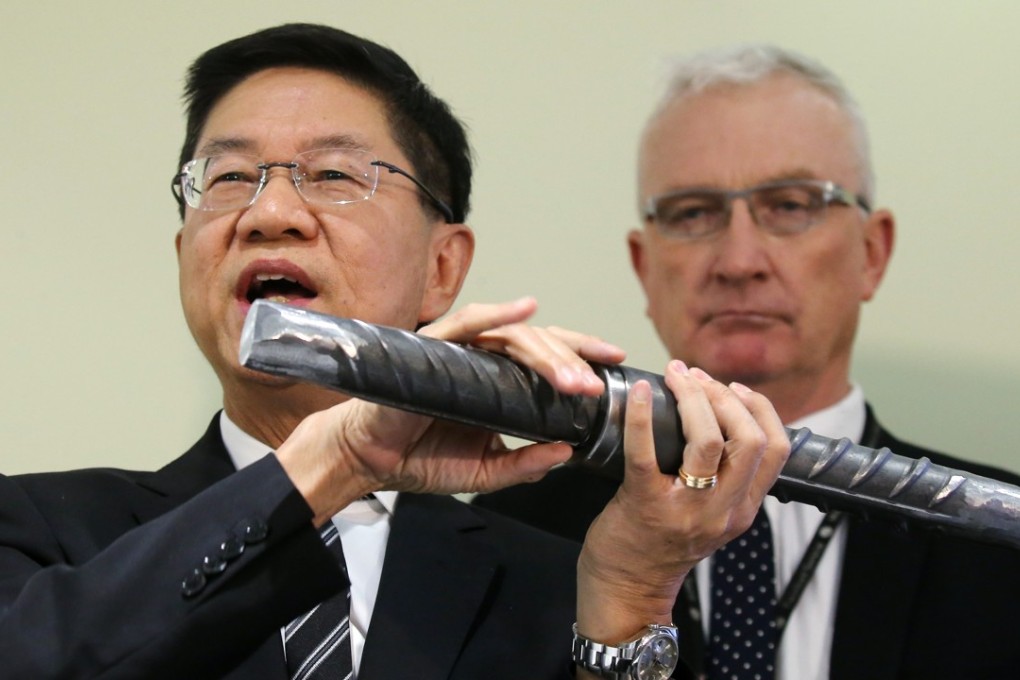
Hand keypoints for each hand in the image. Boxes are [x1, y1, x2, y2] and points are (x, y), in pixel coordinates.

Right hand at [277, 298, 625, 523]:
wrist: (368, 461)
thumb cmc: (418, 456)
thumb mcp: (482, 472)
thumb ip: (522, 465)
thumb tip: (566, 453)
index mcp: (498, 382)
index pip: (547, 359)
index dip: (581, 356)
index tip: (615, 364)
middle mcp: (483, 360)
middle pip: (539, 344)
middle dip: (572, 361)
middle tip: (596, 387)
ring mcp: (459, 351)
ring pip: (513, 336)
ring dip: (547, 354)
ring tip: (573, 379)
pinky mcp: (432, 350)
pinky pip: (467, 324)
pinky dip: (496, 314)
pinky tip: (525, 309)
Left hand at [575, 360, 788, 643]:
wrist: (627, 587)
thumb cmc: (661, 543)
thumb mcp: (711, 516)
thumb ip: (726, 479)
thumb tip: (722, 415)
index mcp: (743, 510)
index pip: (776, 449)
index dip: (760, 408)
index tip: (734, 387)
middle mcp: (723, 511)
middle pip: (748, 439)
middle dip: (723, 396)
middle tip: (696, 377)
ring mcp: (686, 509)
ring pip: (709, 441)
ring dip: (693, 398)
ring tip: (675, 377)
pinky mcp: (645, 503)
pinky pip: (646, 451)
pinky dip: (642, 415)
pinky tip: (640, 393)